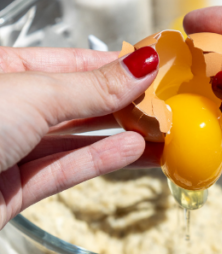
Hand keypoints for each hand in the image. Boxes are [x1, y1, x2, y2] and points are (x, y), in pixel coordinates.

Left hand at [0, 46, 159, 228]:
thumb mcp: (34, 94)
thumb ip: (94, 85)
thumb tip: (144, 61)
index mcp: (5, 69)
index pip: (75, 62)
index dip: (119, 63)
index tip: (160, 66)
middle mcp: (8, 108)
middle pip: (79, 100)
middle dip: (125, 101)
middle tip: (173, 103)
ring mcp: (8, 150)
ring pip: (76, 138)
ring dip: (121, 134)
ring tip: (165, 132)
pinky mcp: (10, 192)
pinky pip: (63, 171)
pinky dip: (99, 161)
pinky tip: (134, 152)